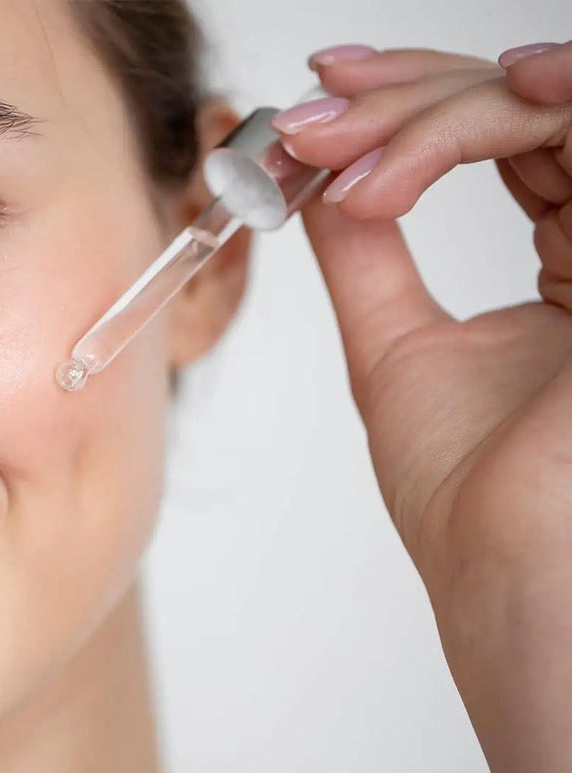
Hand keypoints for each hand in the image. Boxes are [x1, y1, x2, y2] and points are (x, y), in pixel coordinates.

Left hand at [274, 40, 571, 772]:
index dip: (413, 104)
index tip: (310, 109)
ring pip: (562, 108)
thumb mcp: (396, 354)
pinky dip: (499, 123)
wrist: (527, 598)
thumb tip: (312, 176)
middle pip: (535, 104)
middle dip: (411, 91)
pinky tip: (404, 154)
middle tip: (314, 109)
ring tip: (341, 144)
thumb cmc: (478, 510)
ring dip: (436, 107)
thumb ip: (368, 255)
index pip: (510, 137)